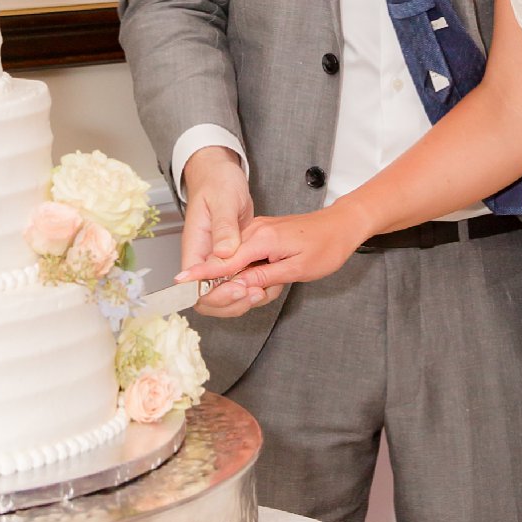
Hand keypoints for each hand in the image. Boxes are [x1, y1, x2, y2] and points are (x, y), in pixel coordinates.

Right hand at [179, 147, 277, 314]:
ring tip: (266, 289)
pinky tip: (269, 281)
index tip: (238, 289)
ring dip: (244, 298)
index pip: (194, 284)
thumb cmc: (218, 181)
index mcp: (197, 245)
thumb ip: (224, 228)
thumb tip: (223, 254)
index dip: (214, 294)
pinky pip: (238, 282)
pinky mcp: (234, 257)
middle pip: (208, 296)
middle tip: (256, 293)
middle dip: (231, 302)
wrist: (222, 173)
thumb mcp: (224, 200)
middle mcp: (205, 256)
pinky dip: (252, 288)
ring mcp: (219, 258)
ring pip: (225, 293)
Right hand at [180, 204, 366, 293]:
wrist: (341, 224)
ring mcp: (252, 236)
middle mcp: (250, 235)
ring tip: (275, 286)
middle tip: (257, 296)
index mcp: (259, 239)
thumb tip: (234, 285)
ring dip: (247, 287)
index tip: (180, 284)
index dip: (199, 275)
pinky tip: (273, 280)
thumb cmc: (326, 245)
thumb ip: (262, 276)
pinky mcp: (257, 240)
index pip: (221, 261)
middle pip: (220, 269)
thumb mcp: (297, 267)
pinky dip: (254, 279)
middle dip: (230, 292)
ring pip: (233, 270)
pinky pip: (244, 265)